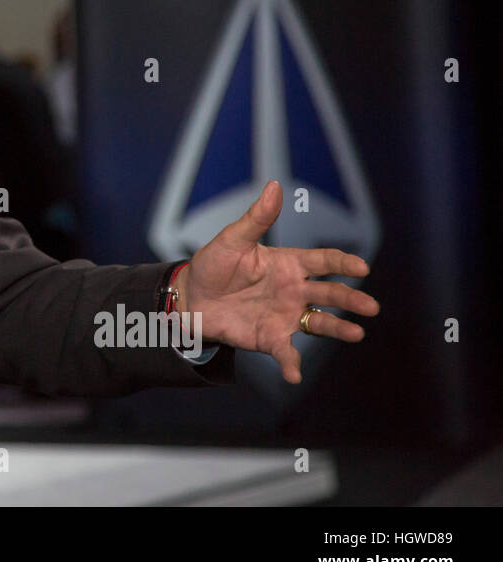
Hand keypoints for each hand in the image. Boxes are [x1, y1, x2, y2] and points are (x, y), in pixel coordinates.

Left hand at [176, 180, 378, 383]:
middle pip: (329, 293)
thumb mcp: (233, 240)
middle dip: (351, 299)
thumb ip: (256, 218)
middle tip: (370, 306)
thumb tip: (273, 186)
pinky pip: (285, 352)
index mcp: (288, 264)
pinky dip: (291, 364)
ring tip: (356, 333)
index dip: (343, 263)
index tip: (361, 267)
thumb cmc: (213, 266)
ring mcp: (285, 315)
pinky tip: (294, 375)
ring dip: (338, 328)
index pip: (323, 261)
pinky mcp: (270, 338)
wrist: (190, 298)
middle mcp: (293, 290)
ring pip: (319, 322)